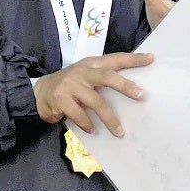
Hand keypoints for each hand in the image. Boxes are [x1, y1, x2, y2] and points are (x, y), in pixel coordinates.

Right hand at [33, 52, 153, 136]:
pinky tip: (93, 131)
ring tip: (119, 131)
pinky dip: (87, 124)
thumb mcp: (85, 76)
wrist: (39, 91)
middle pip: (107, 76)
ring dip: (109, 118)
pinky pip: (79, 114)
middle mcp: (82, 71)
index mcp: (91, 64)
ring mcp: (70, 84)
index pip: (115, 59)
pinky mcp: (60, 99)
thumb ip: (102, 80)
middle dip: (125, 85)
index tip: (151, 59)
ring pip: (95, 101)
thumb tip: (130, 92)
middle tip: (140, 95)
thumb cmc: (70, 85)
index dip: (133, 59)